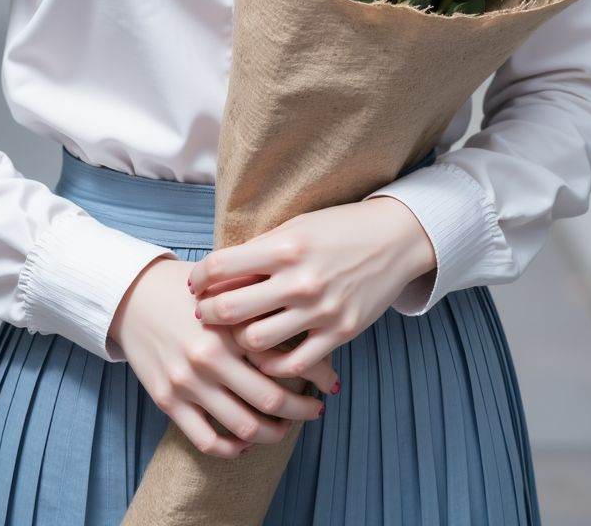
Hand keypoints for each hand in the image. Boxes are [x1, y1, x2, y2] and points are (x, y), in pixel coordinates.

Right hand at [108, 256, 338, 456]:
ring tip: (283, 428)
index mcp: (231, 324)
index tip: (329, 380)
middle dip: (301, 410)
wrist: (133, 295)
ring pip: (242, 427)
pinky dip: (231, 449)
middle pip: (270, 399)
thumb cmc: (189, 290)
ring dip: (272, 434)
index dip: (315, 373)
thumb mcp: (229, 286)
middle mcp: (211, 355)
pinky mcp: (168, 400)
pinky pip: (207, 440)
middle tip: (315, 410)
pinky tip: (243, 442)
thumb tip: (310, 321)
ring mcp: (188, 381)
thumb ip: (262, 303)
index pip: (285, 357)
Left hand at [188, 198, 435, 374]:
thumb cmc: (340, 228)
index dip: (200, 277)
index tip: (196, 283)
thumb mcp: (297, 227)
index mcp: (285, 246)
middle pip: (231, 309)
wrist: (394, 240)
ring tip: (235, 334)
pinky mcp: (340, 333)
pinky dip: (273, 364)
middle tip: (203, 314)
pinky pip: (294, 364)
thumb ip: (261, 250)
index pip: (222, 266)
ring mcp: (321, 310)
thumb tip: (219, 272)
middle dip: (208, 313)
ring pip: (256, 342)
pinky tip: (266, 354)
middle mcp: (300, 280)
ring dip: (238, 341)